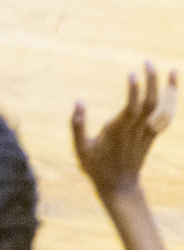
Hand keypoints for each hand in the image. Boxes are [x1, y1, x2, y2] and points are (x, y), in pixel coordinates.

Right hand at [74, 62, 177, 200]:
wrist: (120, 188)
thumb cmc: (96, 167)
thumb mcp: (80, 148)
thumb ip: (78, 125)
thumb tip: (78, 101)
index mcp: (117, 132)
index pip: (130, 109)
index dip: (133, 91)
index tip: (132, 73)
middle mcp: (135, 131)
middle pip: (149, 104)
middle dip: (151, 82)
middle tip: (147, 61)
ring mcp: (146, 134)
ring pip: (161, 109)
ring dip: (167, 90)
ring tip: (171, 70)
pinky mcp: (151, 136)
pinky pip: (164, 116)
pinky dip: (170, 102)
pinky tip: (171, 88)